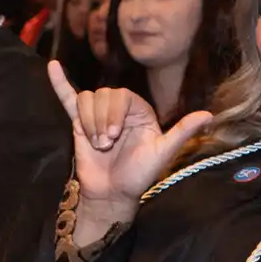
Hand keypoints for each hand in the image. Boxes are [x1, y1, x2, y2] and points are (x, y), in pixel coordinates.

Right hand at [48, 61, 211, 234]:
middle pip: (104, 96)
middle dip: (102, 119)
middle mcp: (119, 109)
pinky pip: (69, 98)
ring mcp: (98, 114)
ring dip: (89, 121)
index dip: (114, 113)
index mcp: (140, 111)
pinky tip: (52, 67)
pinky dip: (59, 83)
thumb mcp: (162, 153)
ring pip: (87, 99)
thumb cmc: (139, 175)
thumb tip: (208, 115)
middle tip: (105, 144)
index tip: (112, 136)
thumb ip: (182, 131)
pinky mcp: (79, 123)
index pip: (122, 96)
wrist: (112, 194)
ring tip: (96, 143)